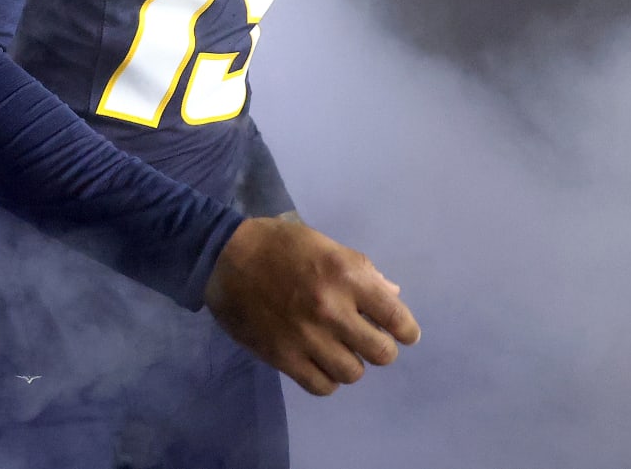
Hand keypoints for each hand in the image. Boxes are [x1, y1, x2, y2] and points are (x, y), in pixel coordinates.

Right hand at [203, 215, 419, 395]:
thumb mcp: (324, 244)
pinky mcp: (283, 357)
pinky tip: (320, 363)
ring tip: (339, 351)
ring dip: (351, 363)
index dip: (407, 331)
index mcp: (346, 275)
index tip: (403, 334)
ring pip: (353, 374)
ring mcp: (307, 337)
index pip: (397, 318)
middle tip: (368, 341)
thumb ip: (361, 270)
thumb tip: (392, 296)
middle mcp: (332, 309)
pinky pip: (322, 386)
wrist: (224, 257)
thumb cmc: (279, 244)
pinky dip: (327, 379)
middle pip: (381, 353)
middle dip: (381, 348)